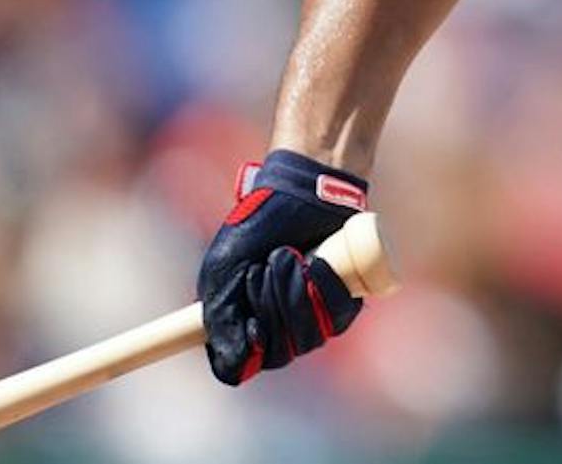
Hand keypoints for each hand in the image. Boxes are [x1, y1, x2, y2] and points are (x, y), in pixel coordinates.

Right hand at [197, 150, 368, 384]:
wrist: (300, 191)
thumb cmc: (257, 227)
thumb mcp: (224, 268)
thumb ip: (220, 318)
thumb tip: (232, 369)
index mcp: (243, 323)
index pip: (243, 365)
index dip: (249, 350)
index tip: (254, 326)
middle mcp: (278, 328)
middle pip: (278, 353)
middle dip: (272, 304)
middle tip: (268, 263)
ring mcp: (312, 318)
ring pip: (308, 337)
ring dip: (295, 293)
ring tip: (289, 255)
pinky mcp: (341, 304)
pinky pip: (337, 315)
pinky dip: (324, 287)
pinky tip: (317, 261)